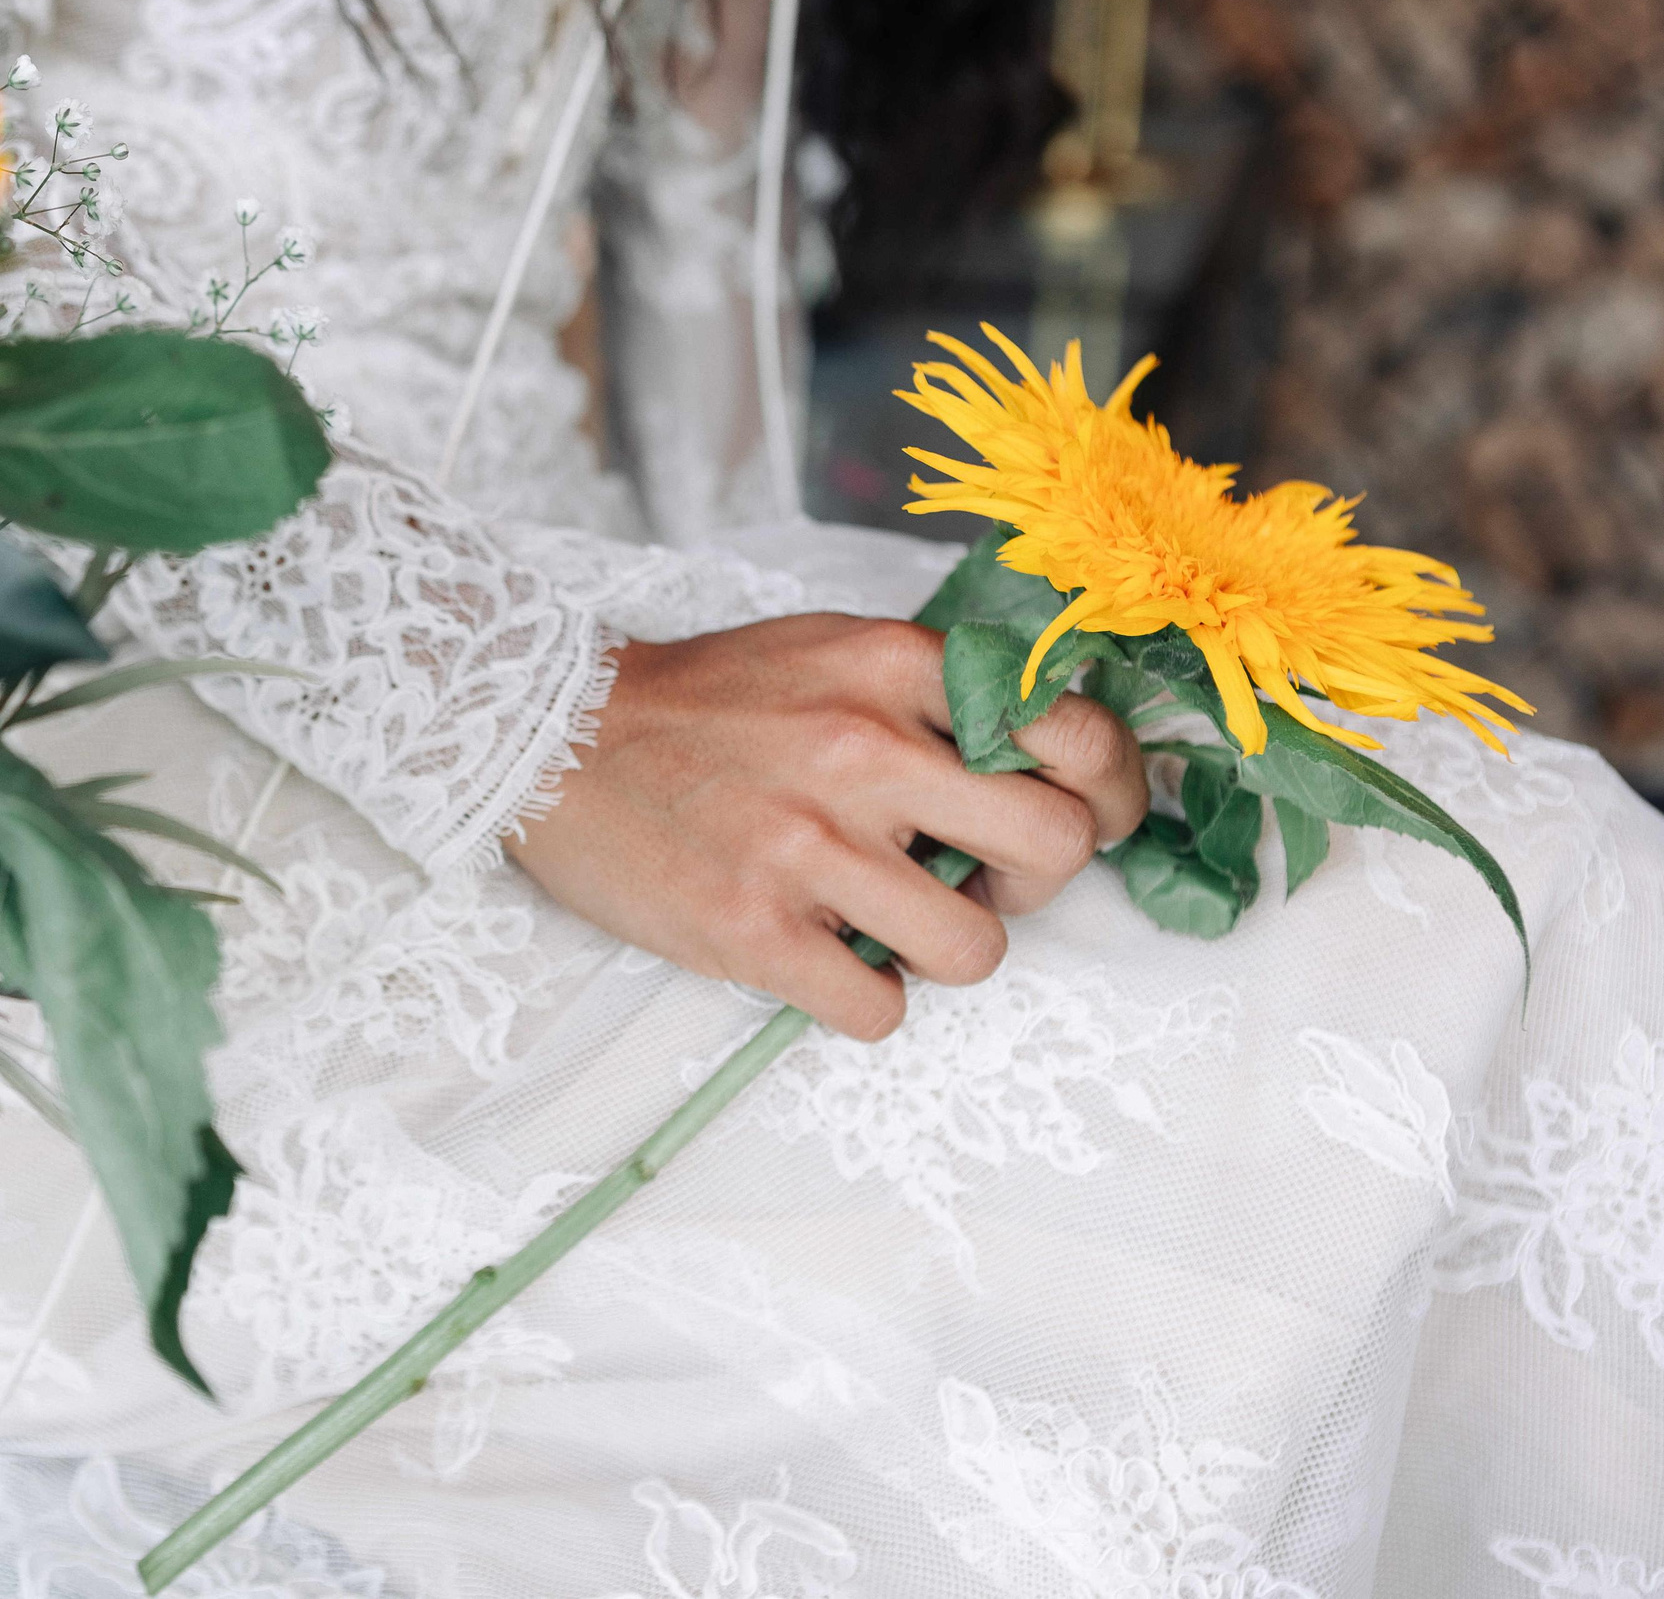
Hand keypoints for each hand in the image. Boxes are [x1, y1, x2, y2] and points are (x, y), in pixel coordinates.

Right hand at [507, 615, 1148, 1040]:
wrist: (554, 739)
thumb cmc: (706, 704)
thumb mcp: (832, 652)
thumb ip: (935, 694)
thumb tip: (1047, 768)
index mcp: (890, 668)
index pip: (1074, 733)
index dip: (1110, 791)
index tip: (1092, 816)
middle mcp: (859, 749)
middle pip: (1054, 847)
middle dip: (1034, 881)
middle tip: (979, 877)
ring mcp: (805, 845)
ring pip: (976, 949)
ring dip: (942, 951)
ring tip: (882, 923)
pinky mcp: (752, 932)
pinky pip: (880, 1012)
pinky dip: (864, 1000)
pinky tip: (823, 958)